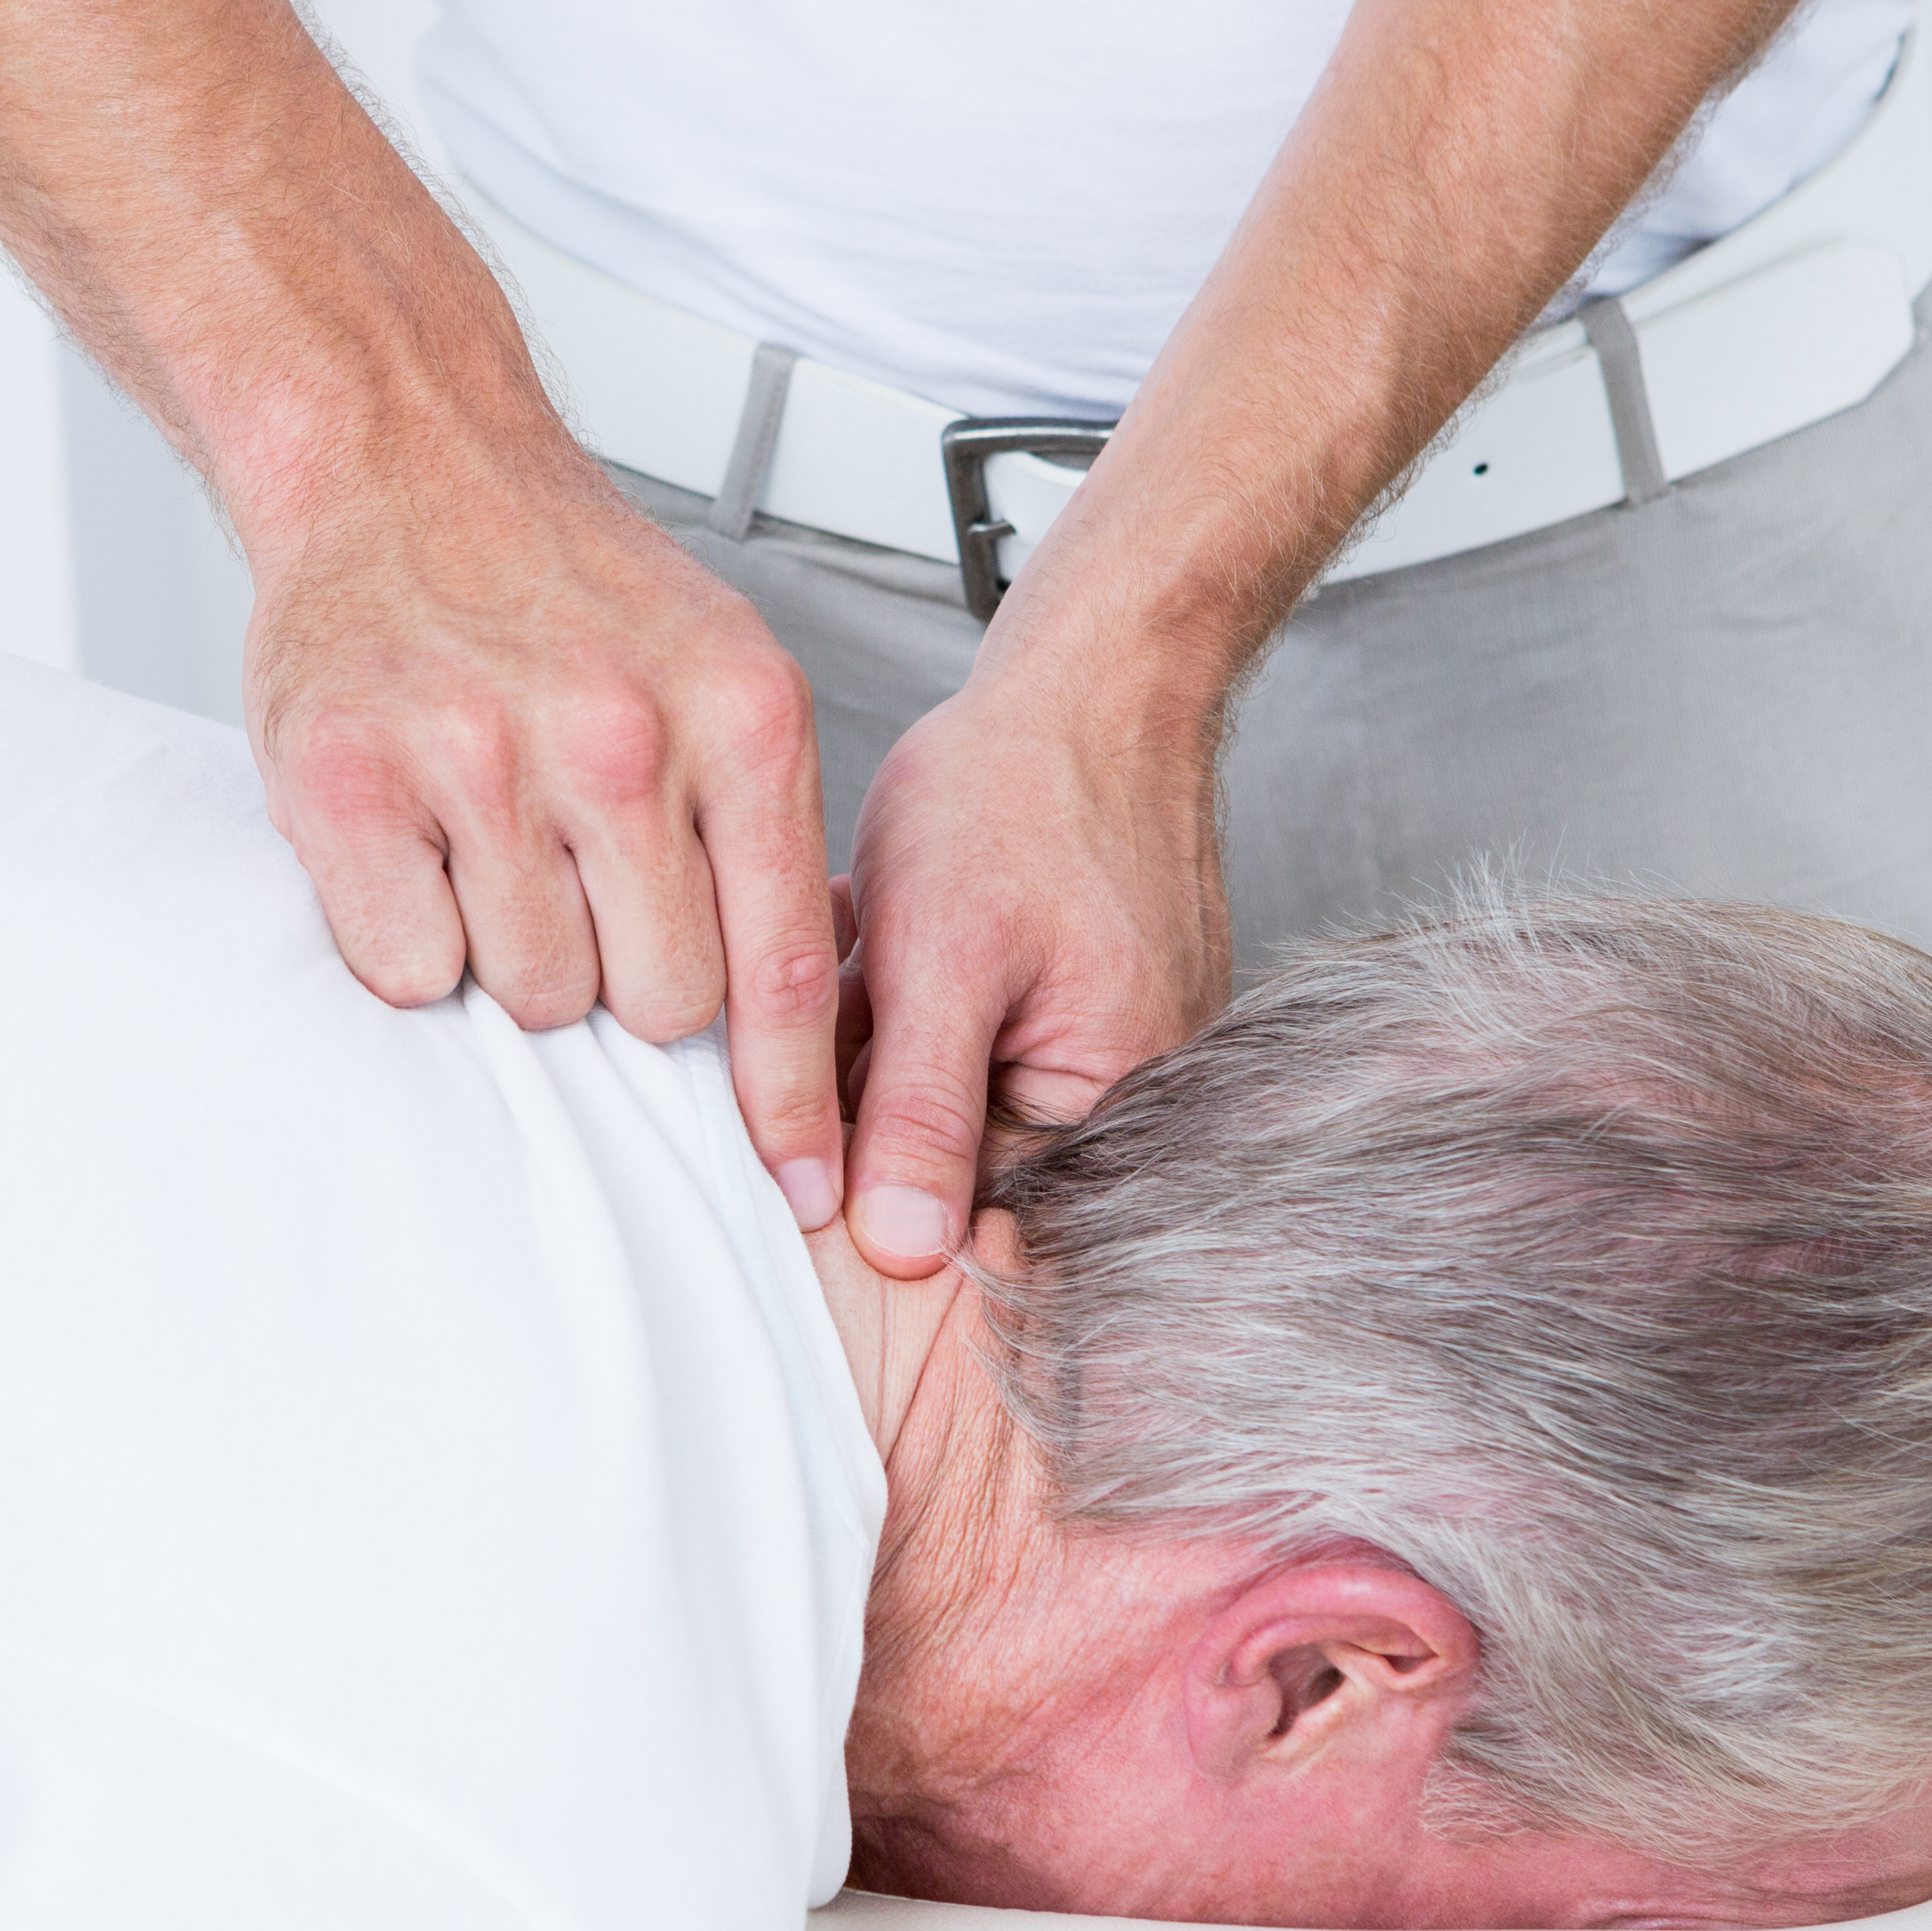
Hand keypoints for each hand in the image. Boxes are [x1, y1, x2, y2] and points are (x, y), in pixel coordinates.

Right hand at [242, 444, 847, 1227]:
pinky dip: (409, 935)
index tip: (803, 1189)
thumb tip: (776, 1043)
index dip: (792, 1101)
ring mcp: (480, 757)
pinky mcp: (350, 782)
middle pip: (659, 1004)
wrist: (403, 455)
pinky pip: (411, 969)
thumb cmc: (561, 585)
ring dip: (512, 951)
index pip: (786, 967)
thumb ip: (752, 837)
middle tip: (574, 885)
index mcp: (741, 712)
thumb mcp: (716, 676)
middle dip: (623, 978)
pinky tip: (413, 845)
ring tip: (488, 840)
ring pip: (535, 993)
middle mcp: (619, 735)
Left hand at [834, 647, 1233, 1273]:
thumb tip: (902, 1252)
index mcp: (1114, 1098)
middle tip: (843, 976)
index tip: (808, 1080)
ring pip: (933, 1078)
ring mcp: (1096, 1036)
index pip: (965, 1195)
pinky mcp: (1064, 992)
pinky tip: (884, 922)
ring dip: (874, 1018)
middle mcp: (1122, 1085)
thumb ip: (920, 1111)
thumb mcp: (946, 960)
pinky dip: (901, 982)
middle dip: (865, 1065)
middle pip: (947, 1140)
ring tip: (872, 935)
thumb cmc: (1029, 790)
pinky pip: (953, 1025)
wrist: (1093, 678)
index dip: (863, 1151)